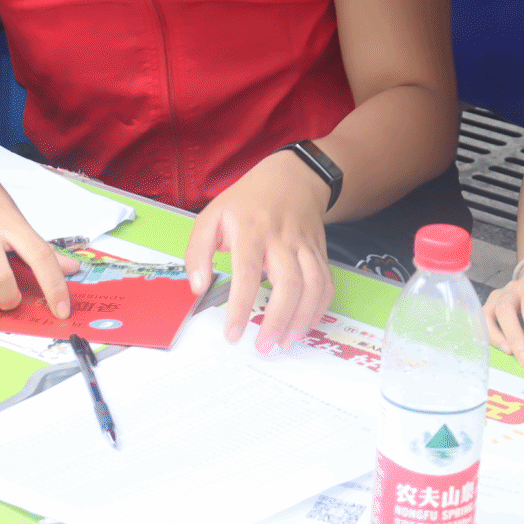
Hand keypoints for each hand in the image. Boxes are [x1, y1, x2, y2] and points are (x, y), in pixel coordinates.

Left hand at [187, 150, 334, 354]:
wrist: (292, 177)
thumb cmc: (246, 201)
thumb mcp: (211, 215)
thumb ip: (198, 251)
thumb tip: (198, 286)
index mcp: (251, 230)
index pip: (247, 273)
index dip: (240, 306)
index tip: (233, 334)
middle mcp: (282, 239)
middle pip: (289, 283)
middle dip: (277, 320)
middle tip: (263, 346)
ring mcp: (305, 246)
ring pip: (313, 286)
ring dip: (302, 320)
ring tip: (284, 344)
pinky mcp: (320, 253)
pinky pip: (326, 284)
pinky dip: (319, 309)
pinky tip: (304, 326)